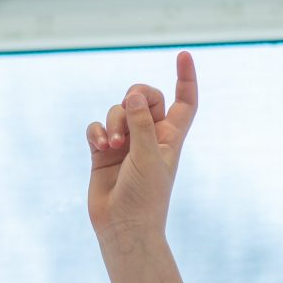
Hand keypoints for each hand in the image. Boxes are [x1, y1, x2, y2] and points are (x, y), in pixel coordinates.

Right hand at [86, 51, 196, 247]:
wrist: (124, 227)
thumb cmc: (145, 197)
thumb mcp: (149, 157)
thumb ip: (141, 124)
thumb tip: (132, 95)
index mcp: (171, 137)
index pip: (184, 101)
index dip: (186, 78)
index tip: (183, 54)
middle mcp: (149, 137)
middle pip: (144, 97)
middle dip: (135, 95)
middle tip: (130, 107)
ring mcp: (125, 143)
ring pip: (118, 111)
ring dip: (114, 121)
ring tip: (114, 145)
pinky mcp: (102, 152)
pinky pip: (97, 127)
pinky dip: (97, 132)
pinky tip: (100, 146)